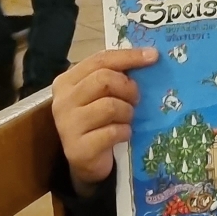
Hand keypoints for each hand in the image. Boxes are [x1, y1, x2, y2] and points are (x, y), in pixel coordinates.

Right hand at [51, 47, 156, 189]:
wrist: (86, 160)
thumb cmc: (98, 121)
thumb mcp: (102, 94)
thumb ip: (114, 75)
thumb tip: (149, 55)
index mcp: (67, 81)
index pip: (100, 60)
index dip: (128, 56)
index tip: (153, 56)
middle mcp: (63, 100)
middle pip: (104, 79)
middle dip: (128, 88)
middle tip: (136, 99)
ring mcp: (68, 125)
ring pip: (110, 106)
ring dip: (127, 112)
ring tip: (126, 119)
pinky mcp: (78, 148)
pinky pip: (113, 132)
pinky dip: (125, 132)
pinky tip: (123, 135)